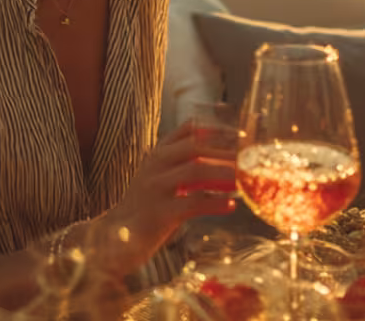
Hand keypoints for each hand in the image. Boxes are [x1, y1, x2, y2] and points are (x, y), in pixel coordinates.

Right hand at [91, 122, 236, 276]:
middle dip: (224, 149)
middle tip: (248, 156)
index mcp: (158, 153)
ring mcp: (156, 188)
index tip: (240, 132)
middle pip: (195, 145)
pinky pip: (194, 203)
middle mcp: (155, 165)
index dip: (216, 127)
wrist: (116, 236)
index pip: (188, 129)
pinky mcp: (160, 213)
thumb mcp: (161, 177)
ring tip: (243, 178)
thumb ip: (184, 164)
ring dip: (224, 173)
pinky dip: (216, 203)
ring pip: (196, 170)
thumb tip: (223, 157)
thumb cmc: (146, 206)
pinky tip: (231, 206)